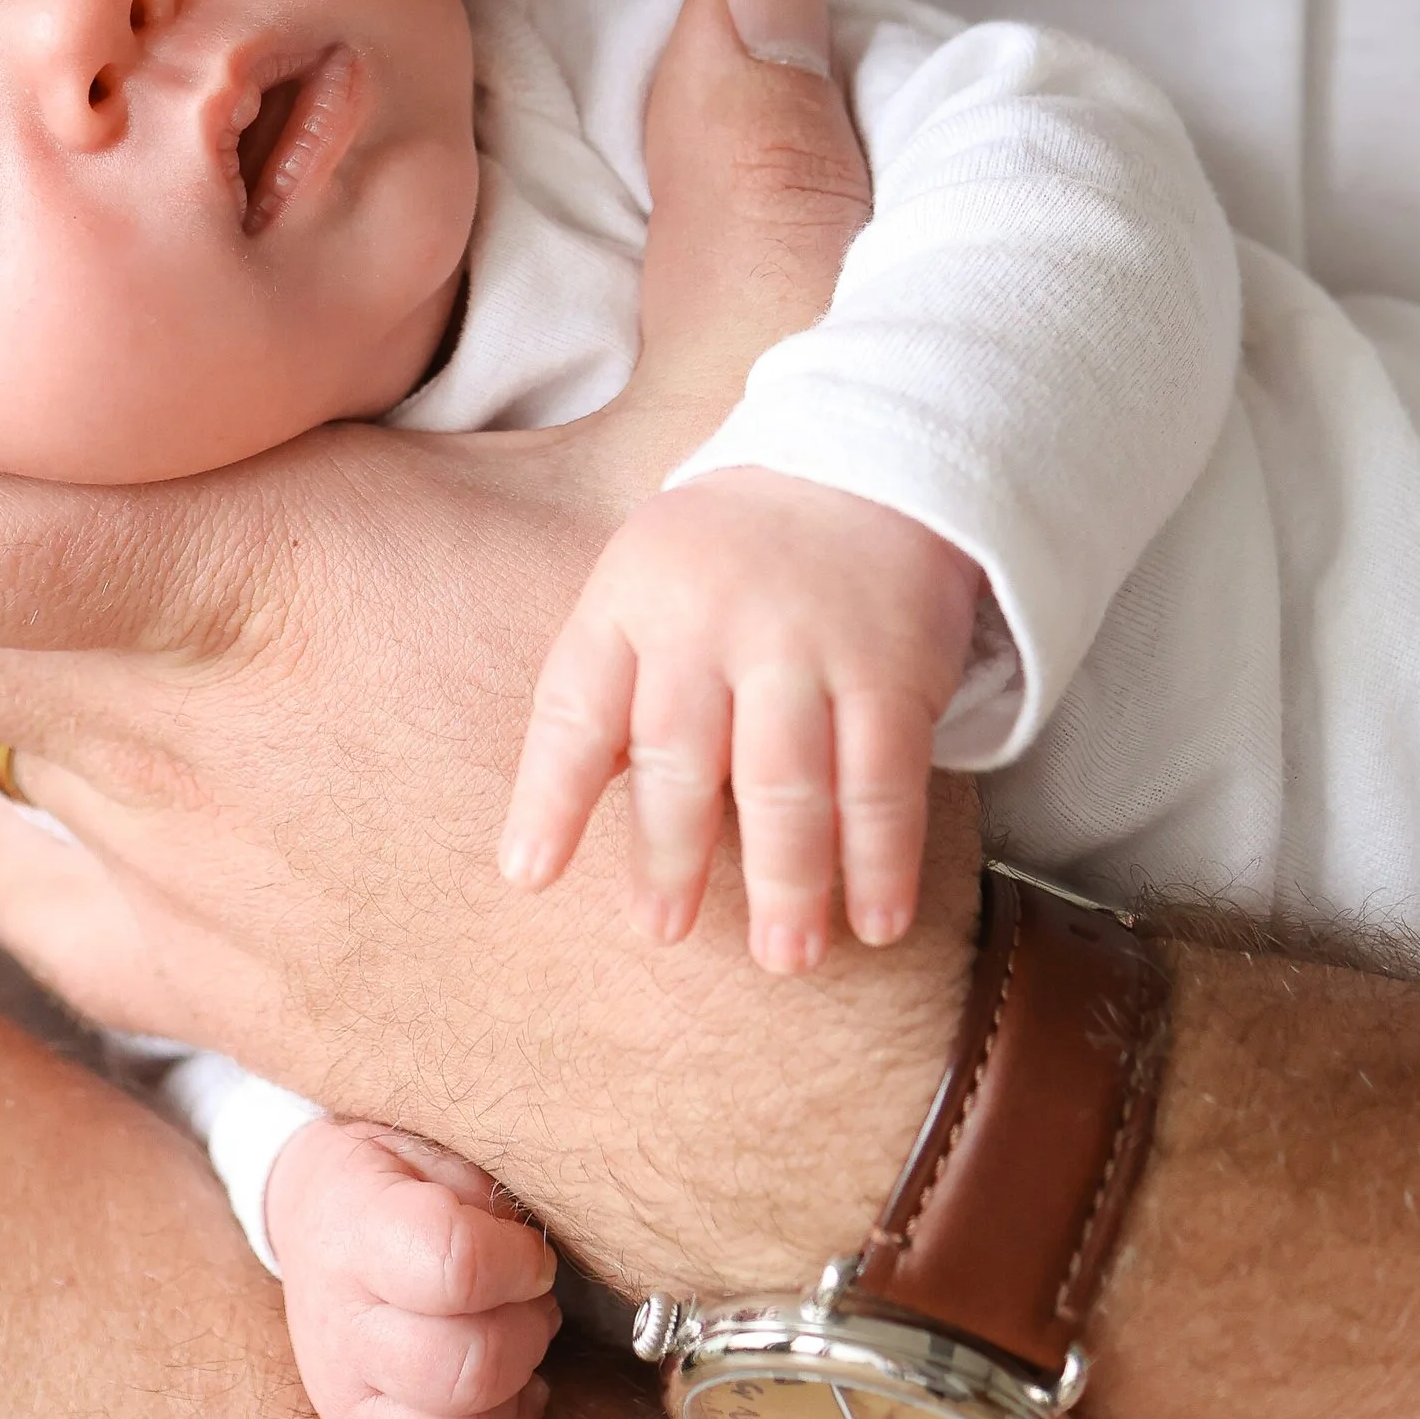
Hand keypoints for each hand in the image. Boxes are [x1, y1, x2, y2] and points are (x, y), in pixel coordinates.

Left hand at [0, 0, 977, 1291]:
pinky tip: (112, 786)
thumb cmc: (761, 774)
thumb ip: (748, 189)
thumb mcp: (773, 450)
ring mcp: (199, 902)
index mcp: (254, 595)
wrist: (822, 1111)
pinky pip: (73, 904)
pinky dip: (53, 828)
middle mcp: (178, 755)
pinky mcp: (248, 1008)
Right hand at [261, 1114, 558, 1418]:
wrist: (316, 1211)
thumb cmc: (394, 1172)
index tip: (533, 1253)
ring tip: (522, 1348)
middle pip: (460, 1369)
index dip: (518, 1262)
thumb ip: (486, 1193)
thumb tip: (540, 1260)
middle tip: (534, 1299)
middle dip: (526, 1333)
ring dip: (514, 1399)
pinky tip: (513, 1404)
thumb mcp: (433, 1143)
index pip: (453, 1268)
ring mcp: (344, 1396)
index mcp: (354, 1229)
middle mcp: (339, 1325)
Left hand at [501, 472, 981, 968]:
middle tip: (663, 931)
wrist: (861, 461)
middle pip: (680, 757)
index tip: (529, 877)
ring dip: (787, 882)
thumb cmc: (728, 552)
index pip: (576, 706)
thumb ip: (612, 689)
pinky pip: (883, 780)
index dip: (548, 797)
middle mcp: (710, 621)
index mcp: (633, 599)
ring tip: (784, 957)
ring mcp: (803, 645)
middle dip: (670, 855)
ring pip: (786, 783)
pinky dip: (881, 859)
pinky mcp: (890, 668)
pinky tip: (877, 920)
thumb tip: (556, 822)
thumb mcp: (644, 584)